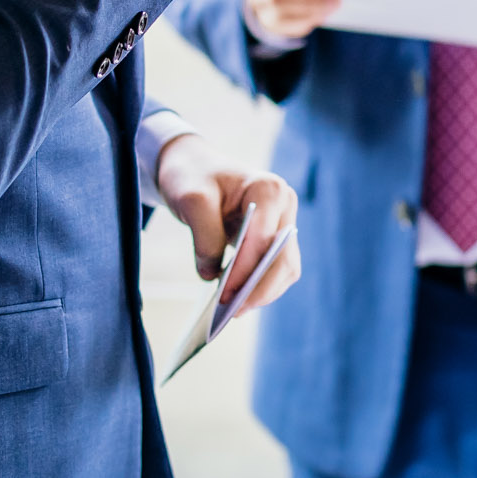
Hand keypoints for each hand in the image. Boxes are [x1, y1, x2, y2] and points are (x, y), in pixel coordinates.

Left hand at [154, 132, 300, 314]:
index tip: (224, 295)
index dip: (246, 270)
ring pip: (286, 269)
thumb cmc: (193, 176)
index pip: (264, 239)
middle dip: (260, 288)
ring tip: (234, 310)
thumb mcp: (190, 199)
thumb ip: (204, 236)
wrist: (195, 166)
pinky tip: (238, 297)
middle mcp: (284, 205)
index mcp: (269, 189)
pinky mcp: (275, 237)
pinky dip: (260, 286)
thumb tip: (212, 275)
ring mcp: (284, 222)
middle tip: (232, 311)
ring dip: (263, 292)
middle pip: (284, 259)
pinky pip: (275, 269)